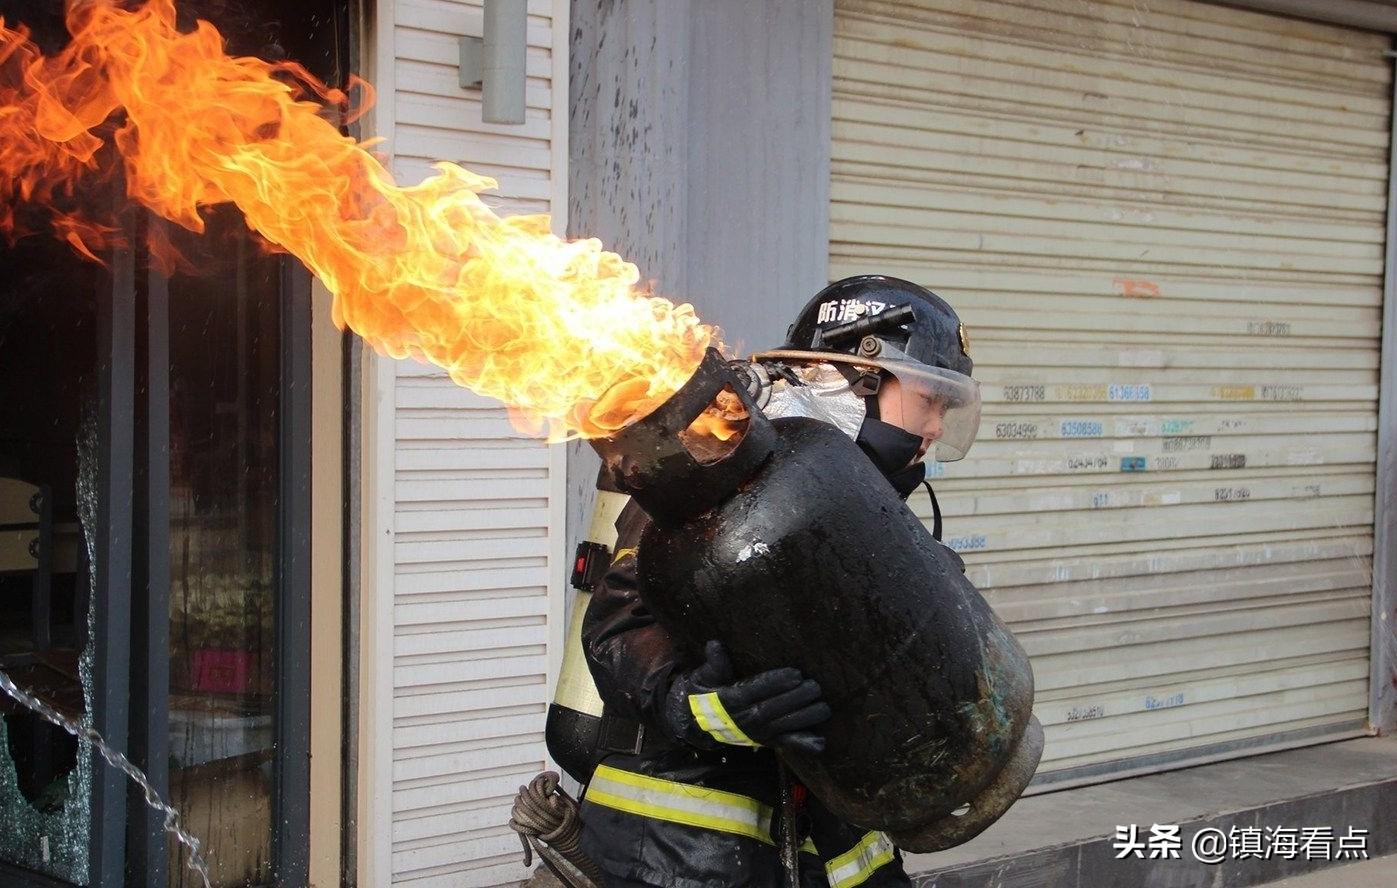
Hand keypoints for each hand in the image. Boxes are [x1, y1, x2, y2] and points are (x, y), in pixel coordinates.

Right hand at [660, 640, 830, 754]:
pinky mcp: (768, 741)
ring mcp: (760, 733)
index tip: (796, 673)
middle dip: (796, 699)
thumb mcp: (703, 677)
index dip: (776, 683)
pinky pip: (787, 744)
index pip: (756, 690)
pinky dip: (804, 745)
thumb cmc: (705, 694)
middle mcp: (748, 719)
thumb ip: (714, 664)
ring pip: (784, 727)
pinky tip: (820, 743)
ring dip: (805, 719)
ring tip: (823, 707)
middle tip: (815, 686)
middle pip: (774, 709)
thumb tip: (714, 645)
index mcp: (732, 701)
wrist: (700, 724)